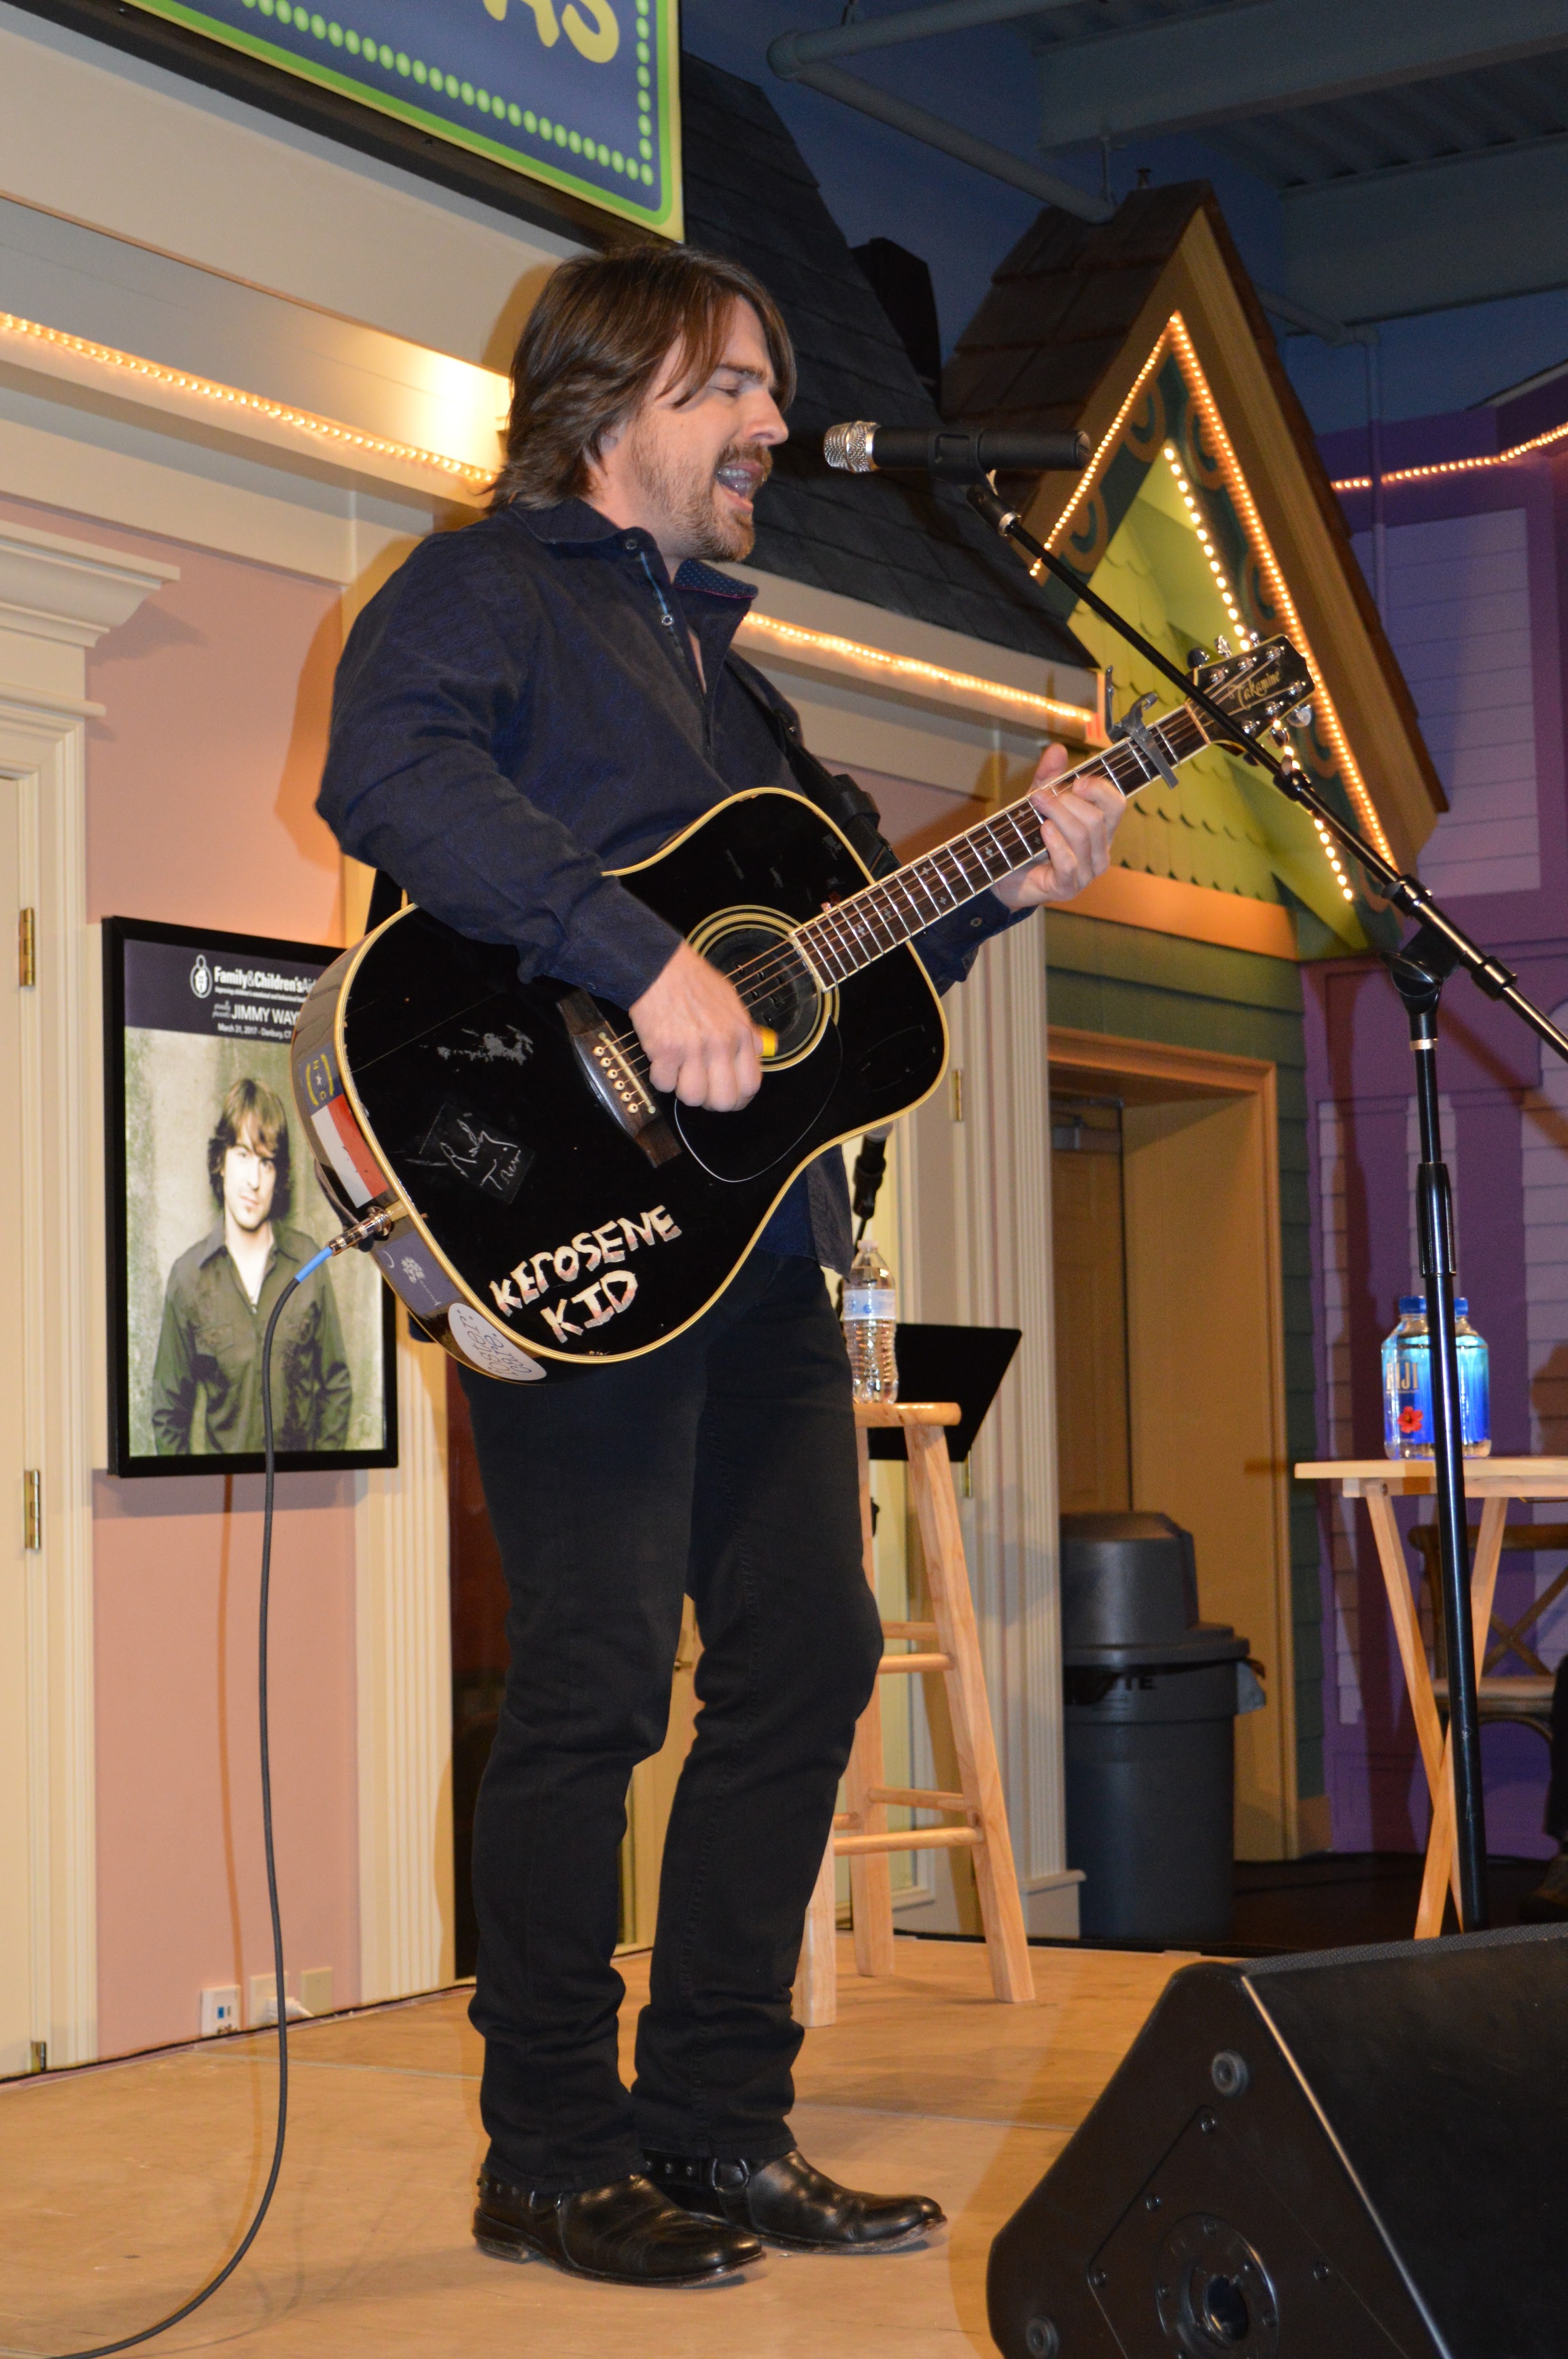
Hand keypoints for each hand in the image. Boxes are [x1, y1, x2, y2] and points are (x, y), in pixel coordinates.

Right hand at [631, 940, 765, 1110]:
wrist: (659, 967)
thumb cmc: (693, 982)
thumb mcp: (732, 1001)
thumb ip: (747, 1031)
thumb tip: (759, 1051)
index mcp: (741, 1034)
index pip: (751, 1085)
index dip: (739, 1098)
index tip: (728, 1096)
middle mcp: (721, 1044)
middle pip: (724, 1100)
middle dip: (711, 1101)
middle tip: (701, 1089)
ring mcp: (693, 1049)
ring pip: (693, 1098)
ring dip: (682, 1089)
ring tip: (679, 1071)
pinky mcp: (665, 1051)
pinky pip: (663, 1084)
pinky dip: (660, 1077)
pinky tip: (661, 1059)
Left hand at [991, 742, 1126, 911]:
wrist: (1004, 876)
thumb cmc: (1027, 839)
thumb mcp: (1037, 803)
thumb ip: (1048, 778)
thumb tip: (1057, 749)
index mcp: (1100, 830)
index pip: (1116, 805)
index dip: (1100, 789)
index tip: (1077, 780)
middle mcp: (1099, 852)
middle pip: (1096, 819)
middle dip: (1067, 802)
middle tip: (1041, 795)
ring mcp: (1086, 874)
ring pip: (1082, 837)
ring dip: (1058, 816)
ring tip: (1037, 806)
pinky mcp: (1067, 888)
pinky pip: (1070, 863)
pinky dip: (1056, 843)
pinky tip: (1043, 830)